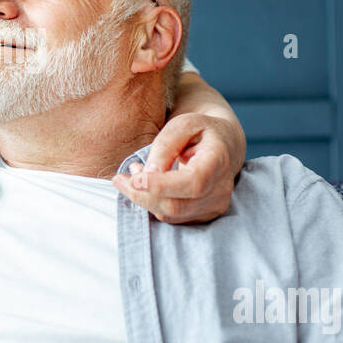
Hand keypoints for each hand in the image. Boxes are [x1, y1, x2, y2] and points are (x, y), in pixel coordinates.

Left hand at [112, 113, 236, 223]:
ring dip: (144, 199)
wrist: (223, 145)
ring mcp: (215, 205)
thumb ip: (165, 146)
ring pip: (171, 214)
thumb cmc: (199, 131)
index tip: (135, 178)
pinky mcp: (204, 215)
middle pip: (177, 204)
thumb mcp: (182, 125)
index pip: (193, 182)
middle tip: (119, 179)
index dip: (161, 185)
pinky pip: (172, 217)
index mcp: (218, 160)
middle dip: (142, 195)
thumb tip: (147, 176)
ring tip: (133, 176)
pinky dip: (152, 204)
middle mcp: (221, 188)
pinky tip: (145, 186)